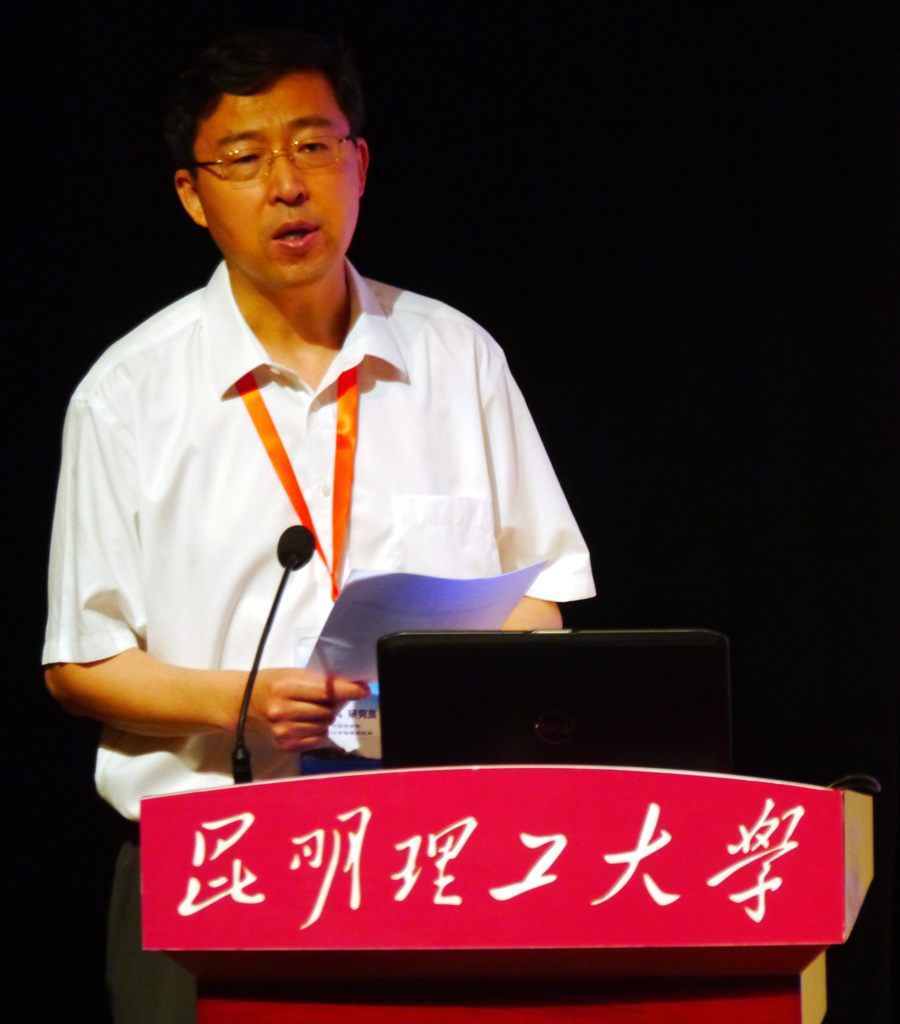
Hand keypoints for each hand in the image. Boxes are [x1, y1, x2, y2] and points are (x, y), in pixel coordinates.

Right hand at [248, 668, 370, 751]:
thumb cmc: (270, 684)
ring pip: (325, 725)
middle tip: (331, 697)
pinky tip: (307, 721)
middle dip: (335, 703)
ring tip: (313, 708)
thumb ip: (317, 681)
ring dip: (326, 717)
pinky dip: (319, 730)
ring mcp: (284, 731)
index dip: (348, 690)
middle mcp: (284, 711)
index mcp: (285, 687)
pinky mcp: (285, 746)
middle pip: (328, 710)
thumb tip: (351, 688)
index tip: (363, 689)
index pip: (326, 691)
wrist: (241, 705)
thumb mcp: (291, 674)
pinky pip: (318, 739)